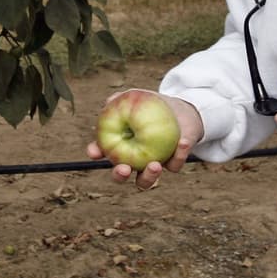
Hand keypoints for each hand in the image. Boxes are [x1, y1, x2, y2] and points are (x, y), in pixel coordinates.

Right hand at [85, 90, 202, 190]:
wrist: (179, 111)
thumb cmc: (151, 104)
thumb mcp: (136, 97)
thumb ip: (121, 98)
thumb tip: (110, 102)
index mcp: (119, 146)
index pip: (102, 152)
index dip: (95, 153)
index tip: (95, 151)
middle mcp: (133, 161)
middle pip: (121, 175)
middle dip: (119, 175)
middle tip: (123, 168)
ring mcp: (152, 165)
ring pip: (146, 180)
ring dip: (149, 176)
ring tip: (154, 165)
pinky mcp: (173, 163)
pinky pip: (175, 164)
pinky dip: (179, 155)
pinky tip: (182, 143)